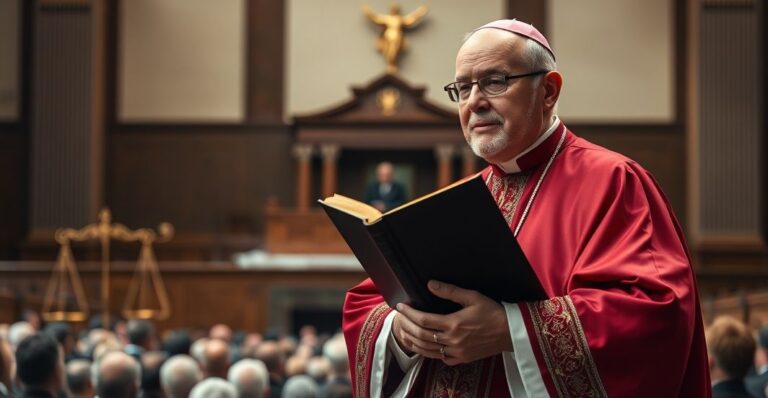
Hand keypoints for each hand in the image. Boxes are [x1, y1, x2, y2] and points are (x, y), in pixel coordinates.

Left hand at [395, 280, 512, 365]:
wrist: (511, 332)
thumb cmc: (493, 312)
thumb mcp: (473, 297)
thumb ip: (450, 291)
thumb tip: (431, 284)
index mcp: (453, 323)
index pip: (423, 320)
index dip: (409, 313)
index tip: (401, 307)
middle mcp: (453, 340)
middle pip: (421, 335)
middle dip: (407, 326)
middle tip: (399, 318)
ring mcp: (457, 352)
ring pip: (428, 350)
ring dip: (414, 341)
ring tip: (405, 332)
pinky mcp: (463, 358)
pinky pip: (441, 359)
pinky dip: (430, 353)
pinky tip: (424, 347)